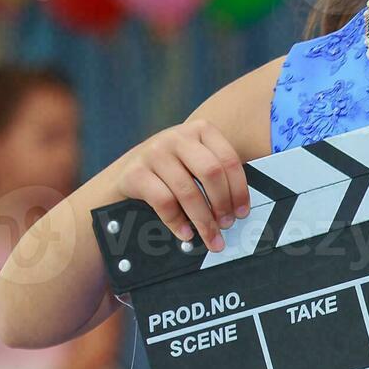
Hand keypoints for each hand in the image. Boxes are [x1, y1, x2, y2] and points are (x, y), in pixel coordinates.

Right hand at [117, 119, 250, 252]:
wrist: (126, 173)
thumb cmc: (171, 173)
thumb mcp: (196, 164)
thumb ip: (218, 178)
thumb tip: (240, 213)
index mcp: (200, 131)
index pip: (229, 160)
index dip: (239, 190)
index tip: (242, 213)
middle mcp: (177, 137)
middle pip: (211, 172)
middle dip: (223, 204)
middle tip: (227, 225)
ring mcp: (154, 152)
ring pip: (188, 191)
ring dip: (203, 220)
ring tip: (210, 237)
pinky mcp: (135, 172)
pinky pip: (163, 202)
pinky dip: (178, 222)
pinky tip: (185, 234)